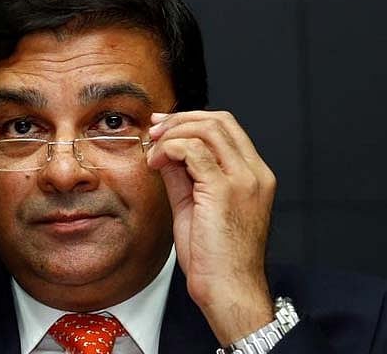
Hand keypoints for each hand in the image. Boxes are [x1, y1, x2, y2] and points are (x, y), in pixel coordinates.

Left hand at [147, 110, 275, 343]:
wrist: (229, 289)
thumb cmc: (215, 257)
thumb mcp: (196, 205)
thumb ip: (184, 175)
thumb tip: (165, 152)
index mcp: (254, 175)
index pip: (227, 128)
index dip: (193, 119)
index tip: (165, 126)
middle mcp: (255, 173)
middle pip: (220, 121)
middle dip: (181, 119)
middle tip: (155, 131)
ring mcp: (243, 180)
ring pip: (207, 129)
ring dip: (173, 133)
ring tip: (154, 151)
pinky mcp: (225, 190)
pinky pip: (193, 151)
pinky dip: (170, 149)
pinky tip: (157, 163)